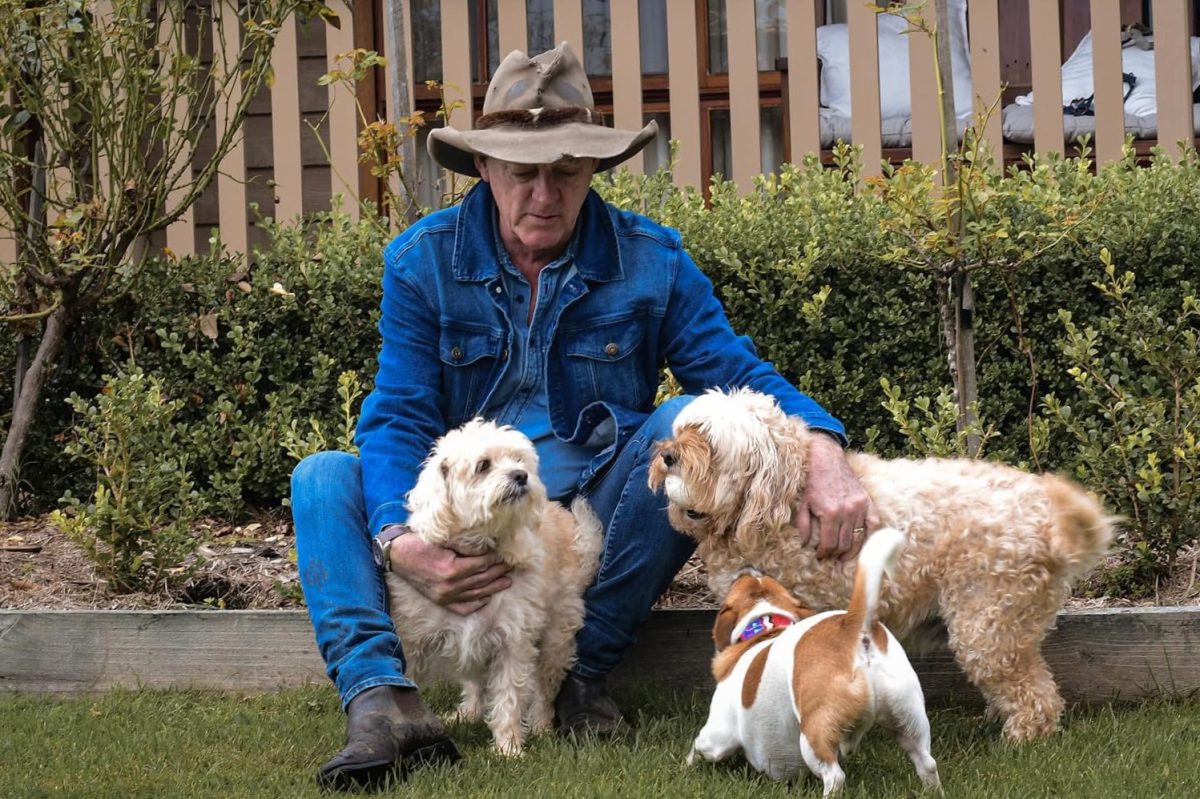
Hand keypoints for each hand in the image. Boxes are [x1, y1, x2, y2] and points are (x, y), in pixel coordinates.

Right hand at [389, 532, 512, 615]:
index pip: (481, 564)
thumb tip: (487, 545)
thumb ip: (465, 545)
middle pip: (482, 579)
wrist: (398, 556)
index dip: (494, 558)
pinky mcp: (440, 601)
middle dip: (499, 572)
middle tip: (511, 566)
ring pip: (476, 594)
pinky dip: (477, 603)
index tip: (504, 553)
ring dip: (494, 587)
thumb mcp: (443, 539)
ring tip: (507, 581)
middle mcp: (450, 586)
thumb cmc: (420, 542)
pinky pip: (463, 607)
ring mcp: (445, 596)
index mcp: (451, 569)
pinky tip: (487, 598)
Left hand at [791, 432, 878, 560]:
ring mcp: (860, 507)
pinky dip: (870, 537)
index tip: (820, 556)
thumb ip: (803, 525)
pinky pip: (874, 525)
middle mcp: (847, 511)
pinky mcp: (867, 501)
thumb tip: (805, 544)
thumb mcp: (803, 503)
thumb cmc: (813, 481)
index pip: (829, 543)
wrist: (827, 459)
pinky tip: (863, 545)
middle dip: (836, 553)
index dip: (824, 553)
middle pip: (844, 544)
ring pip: (858, 538)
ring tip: (843, 556)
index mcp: (830, 513)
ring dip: (851, 550)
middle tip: (831, 556)